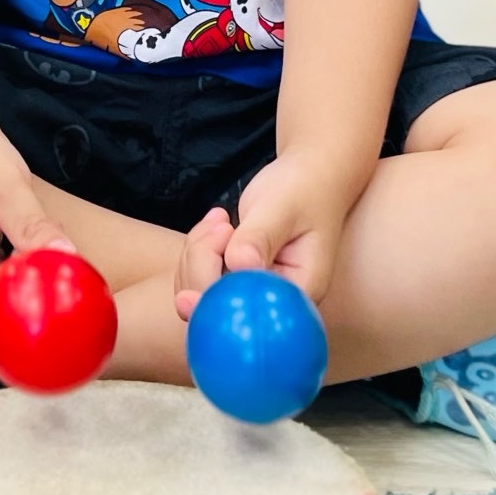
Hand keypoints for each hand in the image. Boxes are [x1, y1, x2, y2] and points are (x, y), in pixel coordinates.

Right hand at [0, 118, 73, 306]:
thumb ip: (33, 225)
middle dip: (33, 289)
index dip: (29, 295)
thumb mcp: (8, 184)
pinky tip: (37, 251)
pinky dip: (22, 275)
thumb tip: (66, 258)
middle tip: (70, 265)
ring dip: (30, 282)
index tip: (68, 283)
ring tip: (52, 251)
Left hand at [172, 150, 353, 320]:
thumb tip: (237, 266)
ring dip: (198, 252)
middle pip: (218, 308)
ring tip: (222, 220)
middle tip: (222, 224)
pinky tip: (217, 224)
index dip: (215, 310)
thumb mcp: (282, 208)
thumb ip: (259, 238)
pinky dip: (197, 249)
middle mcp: (276, 301)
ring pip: (201, 290)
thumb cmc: (303, 189)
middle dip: (203, 266)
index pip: (251, 316)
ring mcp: (253, 292)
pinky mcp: (236, 280)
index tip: (187, 296)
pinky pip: (199, 275)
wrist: (308, 178)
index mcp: (298, 293)